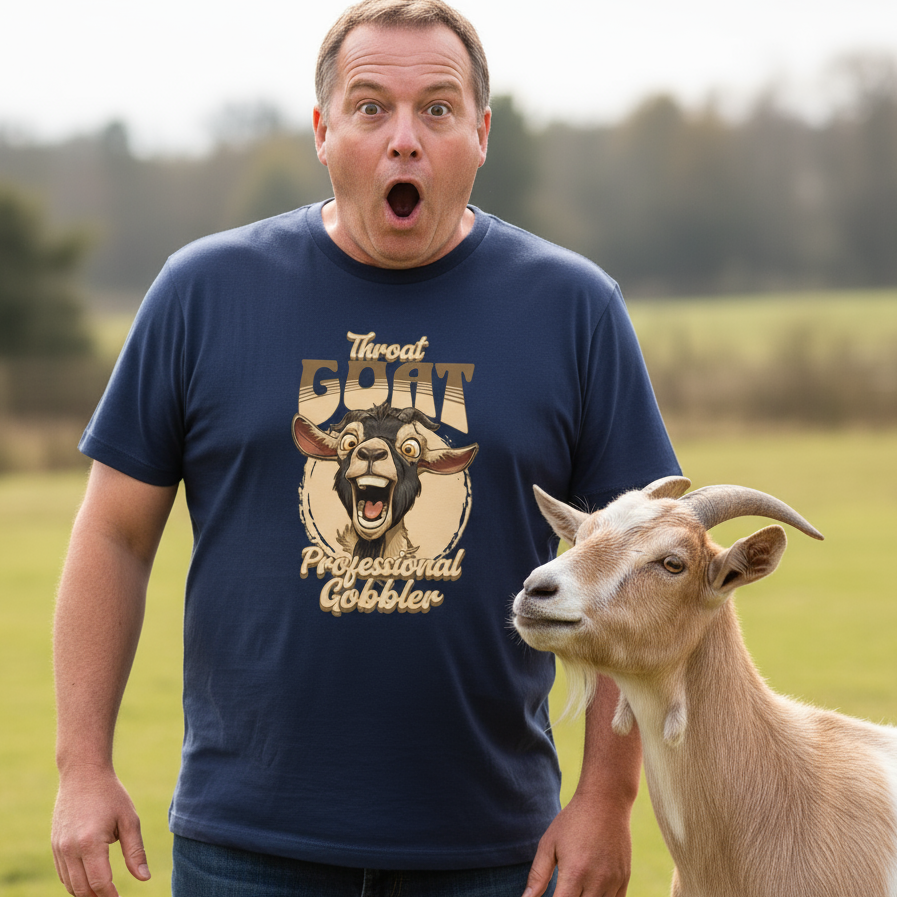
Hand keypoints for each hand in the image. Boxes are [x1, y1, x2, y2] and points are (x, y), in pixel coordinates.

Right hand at [51, 766, 149, 896]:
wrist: (83, 774)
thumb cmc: (111, 795)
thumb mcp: (129, 820)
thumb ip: (135, 852)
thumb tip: (144, 878)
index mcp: (90, 843)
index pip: (99, 882)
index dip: (110, 896)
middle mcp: (70, 849)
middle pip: (82, 889)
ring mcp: (59, 848)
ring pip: (70, 885)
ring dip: (85, 893)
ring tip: (103, 894)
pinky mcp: (55, 845)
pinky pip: (63, 874)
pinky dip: (75, 883)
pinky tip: (90, 881)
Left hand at [522, 790, 631, 896]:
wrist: (606, 801)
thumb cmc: (573, 821)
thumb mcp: (549, 843)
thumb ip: (538, 875)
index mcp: (574, 872)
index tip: (551, 896)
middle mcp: (596, 881)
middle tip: (563, 889)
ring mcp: (613, 882)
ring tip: (575, 889)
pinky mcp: (624, 879)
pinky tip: (589, 891)